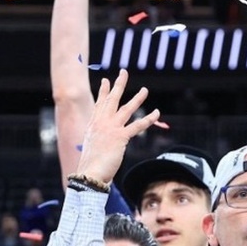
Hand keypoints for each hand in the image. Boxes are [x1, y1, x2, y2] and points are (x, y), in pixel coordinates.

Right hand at [78, 69, 158, 184]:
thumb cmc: (89, 165)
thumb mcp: (91, 147)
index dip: (103, 91)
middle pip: (112, 100)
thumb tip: (101, 144)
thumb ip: (97, 141)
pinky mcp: (120, 137)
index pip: (99, 104)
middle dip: (119, 85)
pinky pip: (138, 125)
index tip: (106, 80)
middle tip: (124, 72)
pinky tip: (157, 113)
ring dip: (137, 98)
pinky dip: (148, 119)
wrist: (89, 173)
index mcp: (93, 125)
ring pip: (127, 109)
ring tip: (145, 90)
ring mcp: (111, 128)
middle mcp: (101, 123)